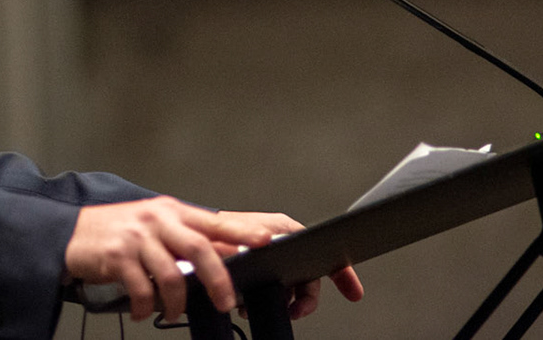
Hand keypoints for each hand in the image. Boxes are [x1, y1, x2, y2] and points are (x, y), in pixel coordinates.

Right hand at [64, 201, 363, 322]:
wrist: (67, 236)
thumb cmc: (121, 240)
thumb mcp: (163, 236)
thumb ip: (197, 249)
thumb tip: (239, 277)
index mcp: (184, 214)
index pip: (236, 220)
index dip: (264, 234)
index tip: (285, 251)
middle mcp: (166, 218)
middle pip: (211, 240)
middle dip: (231, 273)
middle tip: (237, 300)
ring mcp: (141, 233)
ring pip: (179, 264)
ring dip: (192, 293)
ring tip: (194, 310)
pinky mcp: (117, 253)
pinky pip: (142, 284)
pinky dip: (148, 305)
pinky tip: (145, 312)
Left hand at [194, 210, 363, 321]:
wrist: (189, 243)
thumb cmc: (215, 230)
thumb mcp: (242, 236)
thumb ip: (265, 248)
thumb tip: (279, 274)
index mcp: (283, 231)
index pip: (322, 250)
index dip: (342, 272)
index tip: (353, 292)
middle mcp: (280, 245)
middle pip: (308, 278)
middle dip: (304, 299)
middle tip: (295, 311)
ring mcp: (269, 261)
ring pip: (289, 289)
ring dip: (282, 303)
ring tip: (259, 305)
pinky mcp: (257, 275)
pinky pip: (272, 294)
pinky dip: (266, 304)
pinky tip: (250, 307)